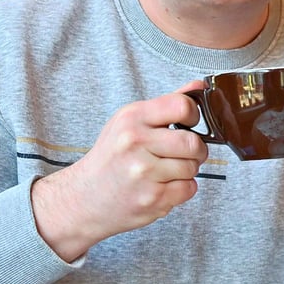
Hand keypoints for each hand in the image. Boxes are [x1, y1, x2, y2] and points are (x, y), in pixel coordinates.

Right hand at [32, 81, 206, 260]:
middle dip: (196, 149)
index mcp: (132, 118)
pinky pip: (189, 188)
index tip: (189, 123)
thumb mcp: (129, 122)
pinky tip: (163, 185)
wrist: (84, 198)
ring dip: (187, 170)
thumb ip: (166, 104)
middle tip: (185, 153)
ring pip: (193, 167)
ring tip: (167, 170)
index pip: (182, 106)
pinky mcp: (152, 198)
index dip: (193, 115)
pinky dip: (182, 189)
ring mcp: (143, 172)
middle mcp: (136, 143)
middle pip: (193, 142)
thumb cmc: (111, 157)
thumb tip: (199, 85)